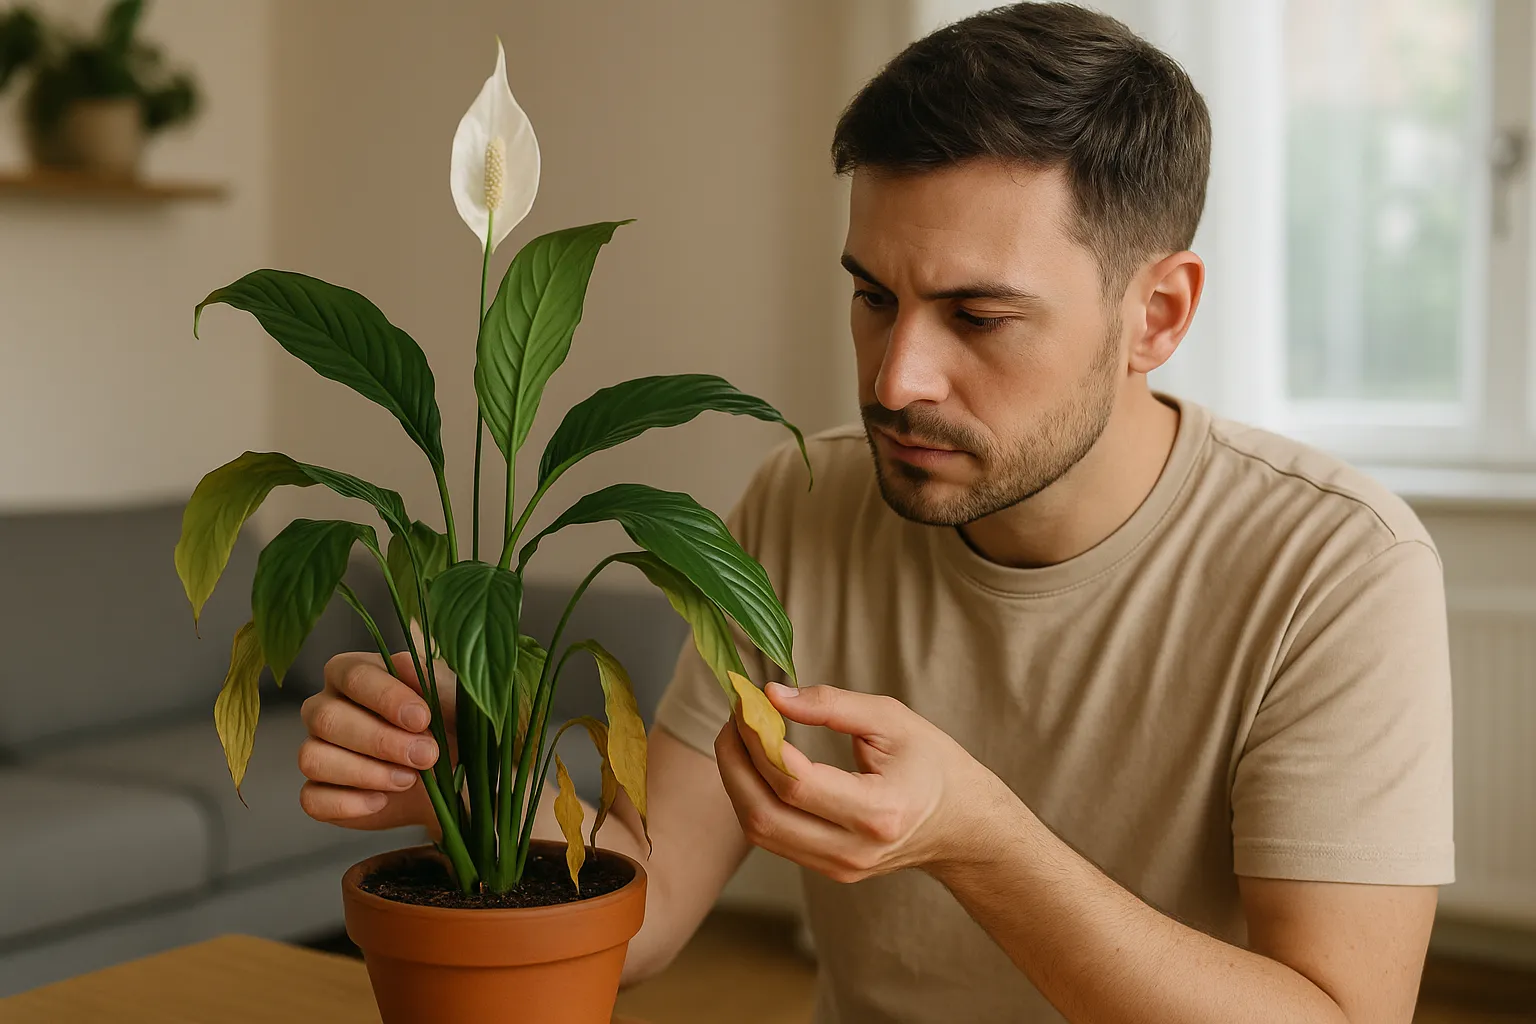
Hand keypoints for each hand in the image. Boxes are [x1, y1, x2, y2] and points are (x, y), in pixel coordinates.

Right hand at [297, 651, 451, 832]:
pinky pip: (312, 799)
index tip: (421, 718)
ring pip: (312, 758)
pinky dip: (348, 803)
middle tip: (426, 755)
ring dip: (365, 773)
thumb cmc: (449, 724)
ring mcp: (317, 750)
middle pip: (326, 718)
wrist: (454, 776)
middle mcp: (325, 707)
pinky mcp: (318, 792)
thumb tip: (404, 664)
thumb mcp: (450, 696)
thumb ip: (429, 677)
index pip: (352, 675)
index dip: (385, 697)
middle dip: (380, 741)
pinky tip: (383, 800)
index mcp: (353, 674)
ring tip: (410, 779)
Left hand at [715, 683, 1017, 883]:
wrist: (962, 825)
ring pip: (760, 831)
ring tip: (739, 735)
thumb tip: (772, 694)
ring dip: (737, 780)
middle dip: (735, 761)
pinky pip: (773, 836)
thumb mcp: (892, 719)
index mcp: (879, 811)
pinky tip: (757, 763)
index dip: (759, 741)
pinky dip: (753, 797)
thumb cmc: (933, 764)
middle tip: (733, 717)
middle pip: (765, 815)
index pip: (796, 782)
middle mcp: (854, 850)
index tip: (747, 702)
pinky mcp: (828, 870)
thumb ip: (831, 705)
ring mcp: (839, 867)